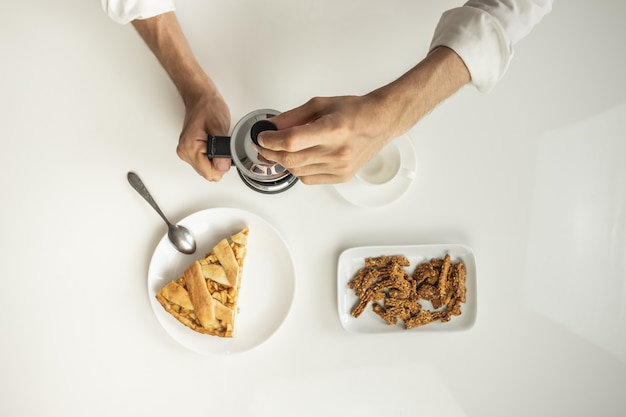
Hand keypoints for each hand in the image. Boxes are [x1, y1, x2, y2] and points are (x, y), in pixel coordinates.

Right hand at [176, 87, 230, 180]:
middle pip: (207, 173)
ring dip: (214, 160)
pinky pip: (203, 163)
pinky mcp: (188, 151)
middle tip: (221, 145)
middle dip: (218, 163)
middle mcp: (184, 152)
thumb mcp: (220, 128)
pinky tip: (212, 145)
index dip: (222, 166)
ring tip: (216, 142)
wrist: (200, 98)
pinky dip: (211, 157)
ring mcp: (185, 152)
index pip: (209, 173)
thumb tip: (223, 167)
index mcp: (189, 147)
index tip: (225, 154)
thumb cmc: (208, 107)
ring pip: (205, 169)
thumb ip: (222, 151)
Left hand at [255, 95, 393, 184]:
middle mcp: (338, 151)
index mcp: (333, 128)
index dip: (271, 140)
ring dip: (283, 162)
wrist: (380, 123)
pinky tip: (300, 159)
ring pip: (298, 171)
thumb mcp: (321, 104)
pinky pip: (309, 180)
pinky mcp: (342, 176)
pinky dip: (298, 171)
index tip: (262, 137)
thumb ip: (293, 116)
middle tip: (263, 146)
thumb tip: (272, 126)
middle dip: (270, 153)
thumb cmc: (355, 112)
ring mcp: (340, 166)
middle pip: (292, 159)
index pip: (292, 140)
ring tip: (279, 151)